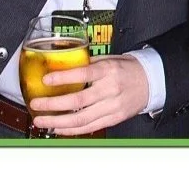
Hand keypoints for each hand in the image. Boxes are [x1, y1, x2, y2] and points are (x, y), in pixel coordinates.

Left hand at [28, 54, 148, 135]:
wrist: (152, 81)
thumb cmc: (129, 68)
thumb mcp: (110, 59)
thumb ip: (88, 64)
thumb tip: (64, 66)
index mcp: (109, 70)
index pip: (83, 73)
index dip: (63, 78)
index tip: (46, 80)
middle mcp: (111, 89)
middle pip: (77, 101)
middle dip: (52, 104)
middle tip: (36, 104)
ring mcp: (113, 106)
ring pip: (81, 119)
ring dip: (57, 122)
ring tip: (42, 120)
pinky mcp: (114, 118)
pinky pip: (89, 127)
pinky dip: (71, 130)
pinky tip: (58, 128)